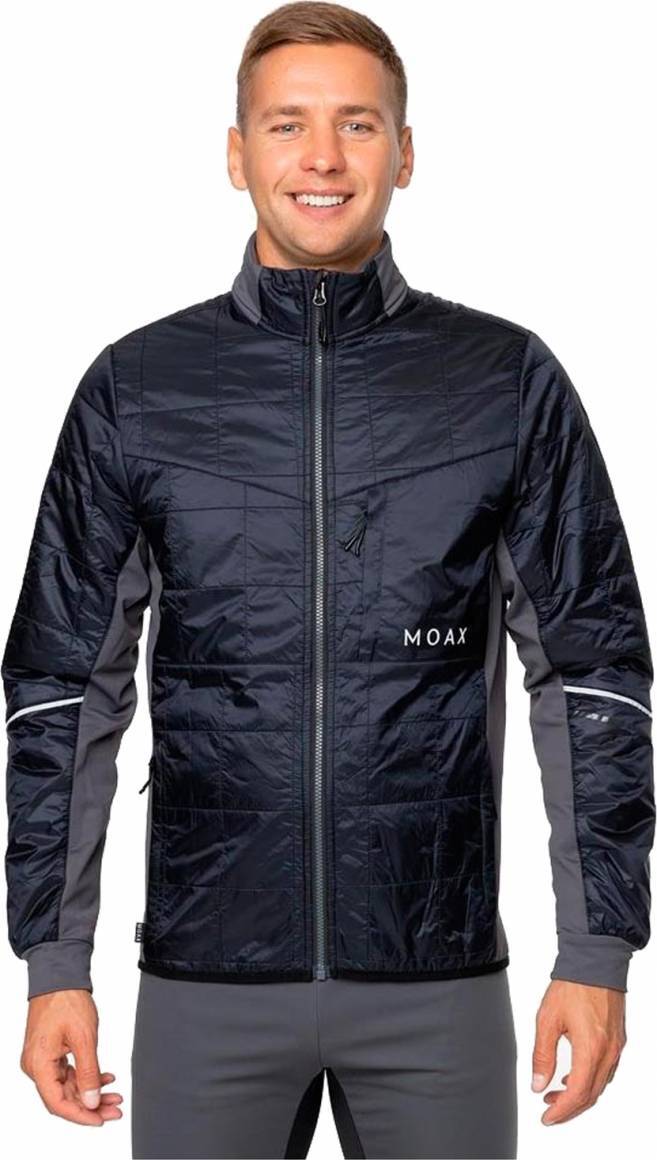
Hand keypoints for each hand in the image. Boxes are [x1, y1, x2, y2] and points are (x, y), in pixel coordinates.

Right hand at [20, 988, 122, 1125]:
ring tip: (114, 1095)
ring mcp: (42, 1060)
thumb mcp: (84, 1038)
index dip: (80, 1115)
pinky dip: (86, 1077)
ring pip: (67, 1087)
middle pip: (63, 1097)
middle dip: (91, 1105)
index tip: (101, 1120)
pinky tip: (105, 1077)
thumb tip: (91, 1101)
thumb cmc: (67, 1000)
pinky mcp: (50, 1053)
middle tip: (115, 1109)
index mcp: (38, 1065)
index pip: (58, 1103)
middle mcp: (36, 1066)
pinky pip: (67, 1073)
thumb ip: (88, 1073)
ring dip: (91, 1092)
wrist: (60, 976)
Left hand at [531, 978, 625, 1125]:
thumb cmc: (572, 985)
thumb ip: (542, 1055)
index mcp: (590, 1049)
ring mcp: (616, 1047)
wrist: (595, 960)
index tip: (546, 1118)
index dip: (561, 1111)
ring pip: (600, 1084)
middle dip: (570, 1108)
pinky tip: (574, 1075)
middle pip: (591, 1095)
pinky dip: (591, 1080)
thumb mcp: (547, 1019)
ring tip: (556, 1093)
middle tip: (549, 1110)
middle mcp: (608, 1052)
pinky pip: (606, 1070)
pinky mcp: (618, 1039)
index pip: (578, 1094)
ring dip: (580, 1095)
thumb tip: (538, 1084)